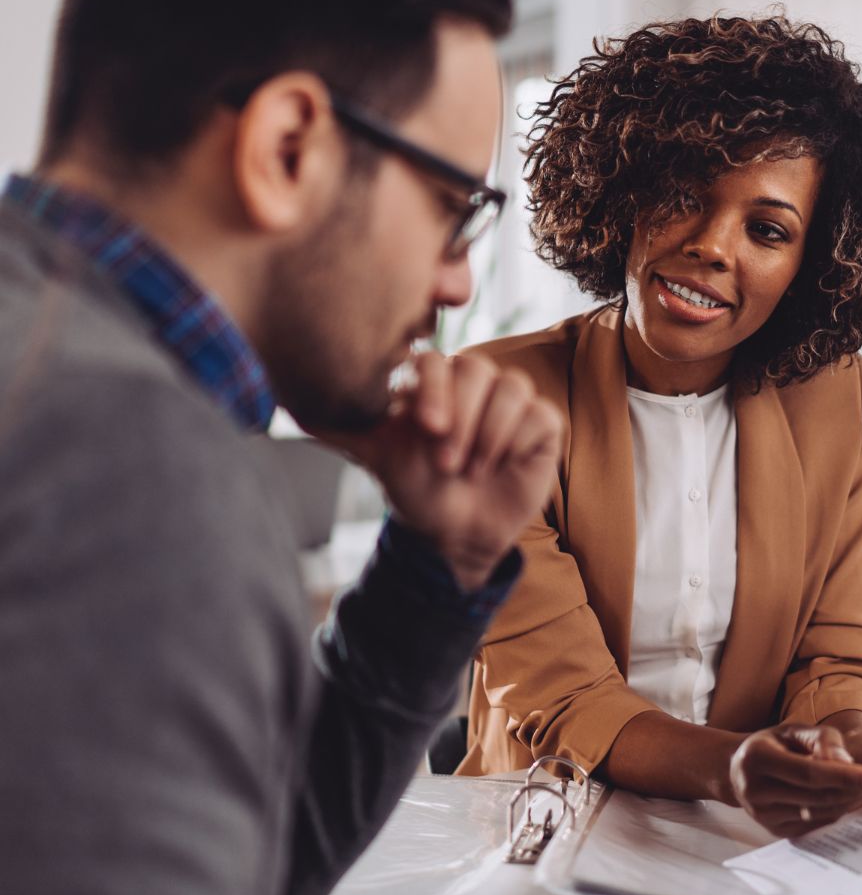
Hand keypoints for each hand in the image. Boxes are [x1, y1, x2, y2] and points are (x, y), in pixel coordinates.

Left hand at [312, 352, 562, 589]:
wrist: (454, 534)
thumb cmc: (415, 488)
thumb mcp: (376, 455)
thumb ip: (339, 426)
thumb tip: (287, 407)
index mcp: (433, 380)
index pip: (436, 359)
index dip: (435, 390)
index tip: (427, 429)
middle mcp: (474, 382)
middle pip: (476, 368)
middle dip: (461, 419)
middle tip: (446, 462)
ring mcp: (509, 400)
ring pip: (511, 387)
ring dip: (488, 434)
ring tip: (470, 470)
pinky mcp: (540, 423)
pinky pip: (538, 414)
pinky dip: (516, 442)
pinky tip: (499, 466)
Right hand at [731, 724, 861, 837]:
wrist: (737, 769)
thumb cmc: (773, 744)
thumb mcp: (794, 730)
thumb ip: (823, 739)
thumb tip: (847, 762)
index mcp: (757, 758)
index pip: (809, 772)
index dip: (847, 776)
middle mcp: (755, 790)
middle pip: (817, 795)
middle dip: (855, 789)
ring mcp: (762, 814)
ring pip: (820, 812)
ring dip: (849, 801)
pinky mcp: (774, 830)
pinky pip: (815, 824)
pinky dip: (836, 811)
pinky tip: (845, 798)